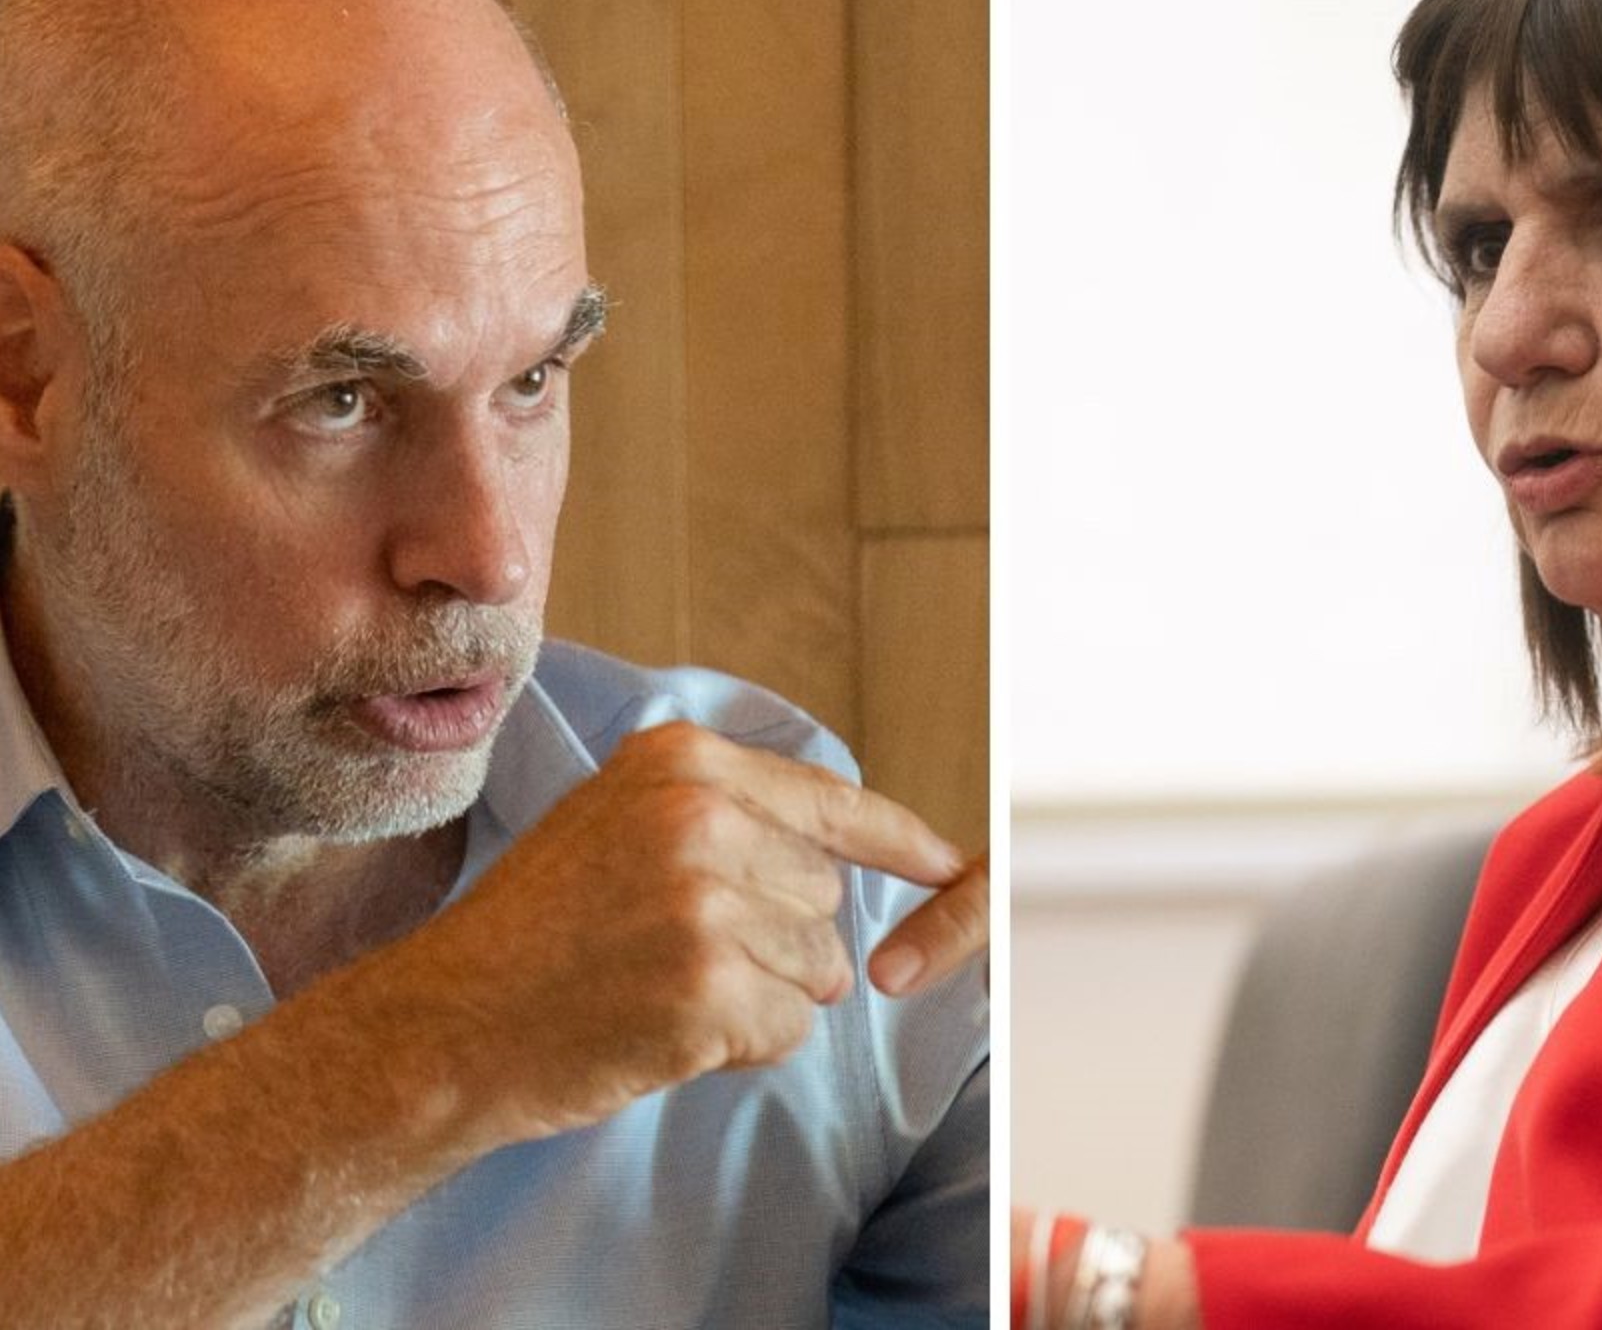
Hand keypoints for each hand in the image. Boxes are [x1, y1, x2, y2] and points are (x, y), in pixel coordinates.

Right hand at [383, 720, 966, 1144]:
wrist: (443, 1023)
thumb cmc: (534, 930)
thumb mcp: (619, 821)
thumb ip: (723, 813)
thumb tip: (843, 848)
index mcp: (685, 762)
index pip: (832, 801)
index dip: (898, 841)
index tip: (950, 865)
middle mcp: (702, 817)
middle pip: (826, 895)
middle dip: (777, 939)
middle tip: (672, 954)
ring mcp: (706, 902)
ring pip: (818, 967)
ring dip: (761, 996)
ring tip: (663, 990)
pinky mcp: (707, 988)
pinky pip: (789, 1030)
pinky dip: (743, 1047)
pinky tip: (668, 1032)